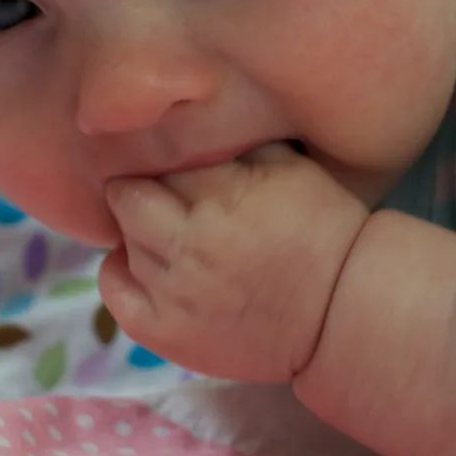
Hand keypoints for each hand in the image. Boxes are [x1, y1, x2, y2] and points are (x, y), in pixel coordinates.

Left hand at [98, 143, 369, 382]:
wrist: (342, 314)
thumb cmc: (325, 232)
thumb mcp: (293, 167)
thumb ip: (240, 144)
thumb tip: (197, 123)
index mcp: (223, 196)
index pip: (164, 163)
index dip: (174, 165)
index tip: (185, 173)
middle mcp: (191, 243)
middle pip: (129, 197)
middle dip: (145, 192)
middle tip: (168, 200)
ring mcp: (175, 292)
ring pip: (122, 240)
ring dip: (141, 233)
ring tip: (172, 237)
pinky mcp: (165, 332)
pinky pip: (113, 289)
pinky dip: (122, 271)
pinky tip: (149, 268)